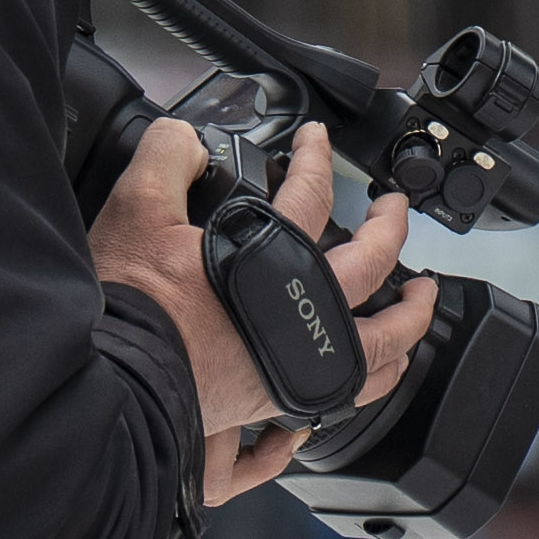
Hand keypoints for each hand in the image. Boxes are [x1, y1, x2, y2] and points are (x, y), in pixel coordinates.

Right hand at [88, 113, 434, 494]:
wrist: (120, 381)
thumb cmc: (134, 310)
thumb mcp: (137, 210)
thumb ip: (167, 159)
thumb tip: (186, 139)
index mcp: (277, 257)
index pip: (311, 192)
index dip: (315, 157)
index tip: (316, 141)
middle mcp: (304, 311)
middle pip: (373, 262)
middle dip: (392, 228)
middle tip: (394, 210)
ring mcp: (300, 361)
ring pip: (384, 341)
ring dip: (410, 317)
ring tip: (418, 301)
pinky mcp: (282, 400)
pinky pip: (351, 396)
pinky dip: (374, 381)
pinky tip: (374, 374)